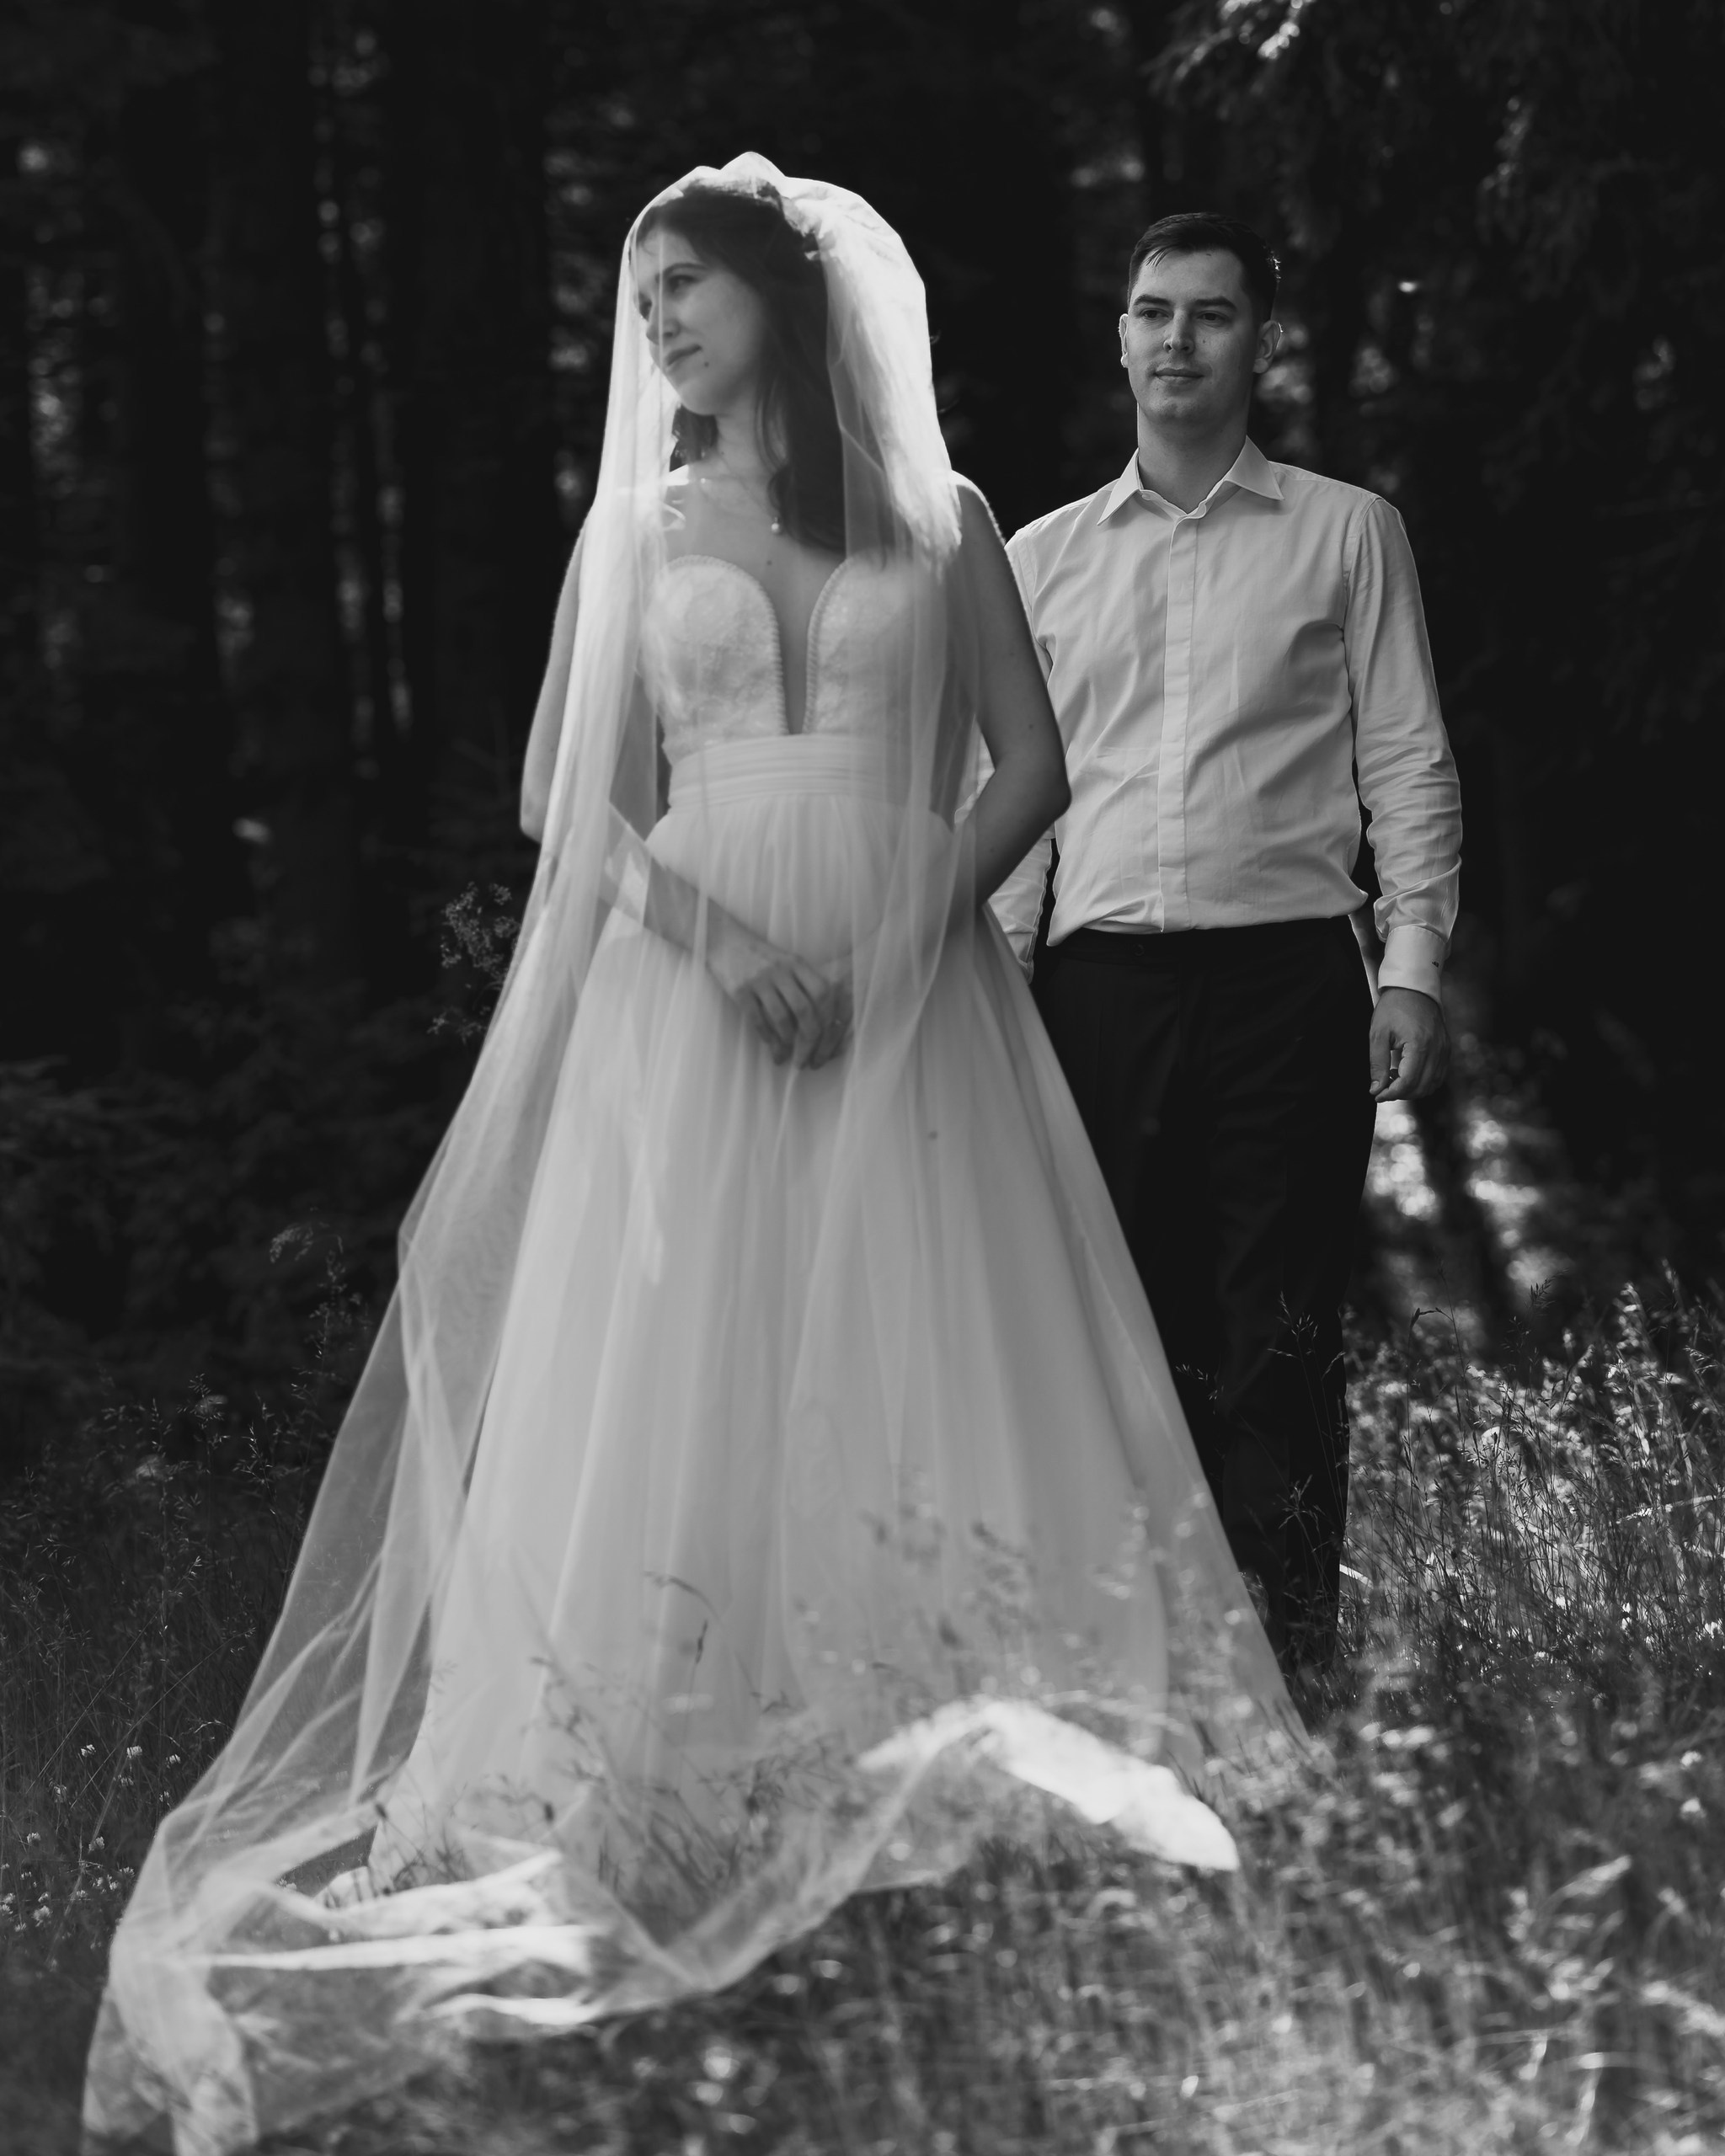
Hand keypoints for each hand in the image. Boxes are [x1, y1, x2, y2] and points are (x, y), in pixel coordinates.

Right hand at [706, 920, 852, 1068]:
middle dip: (809, 1039)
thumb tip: (821, 1019)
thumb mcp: (785, 961)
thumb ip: (803, 981)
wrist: (723, 940)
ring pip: (781, 1018)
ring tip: (789, 1056)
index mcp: (797, 963)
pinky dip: (767, 1037)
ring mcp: (759, 980)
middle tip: (808, 1058)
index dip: (829, 1019)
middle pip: (805, 1010)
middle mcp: (781, 970)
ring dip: (787, 1042)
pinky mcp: (740, 990)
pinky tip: (771, 1046)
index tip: (828, 1039)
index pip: (823, 992)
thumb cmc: (758, 955)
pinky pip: (757, 1019)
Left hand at [1369, 986, 1449, 1101]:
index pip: (1408, 1082)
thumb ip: (1377, 1064)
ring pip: (1432, 1085)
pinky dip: (1423, 1081)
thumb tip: (1376, 1089)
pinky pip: (1438, 1076)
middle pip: (1421, 1088)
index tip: (1377, 1094)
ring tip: (1393, 1076)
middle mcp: (1437, 1050)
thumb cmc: (1392, 1008)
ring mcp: (1444, 1050)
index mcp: (1419, 1045)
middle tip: (1383, 1085)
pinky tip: (1406, 1072)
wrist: (1413, 988)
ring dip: (1412, 1089)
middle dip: (1401, 1093)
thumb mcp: (1378, 1034)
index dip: (1391, 1094)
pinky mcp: (1446, 1049)